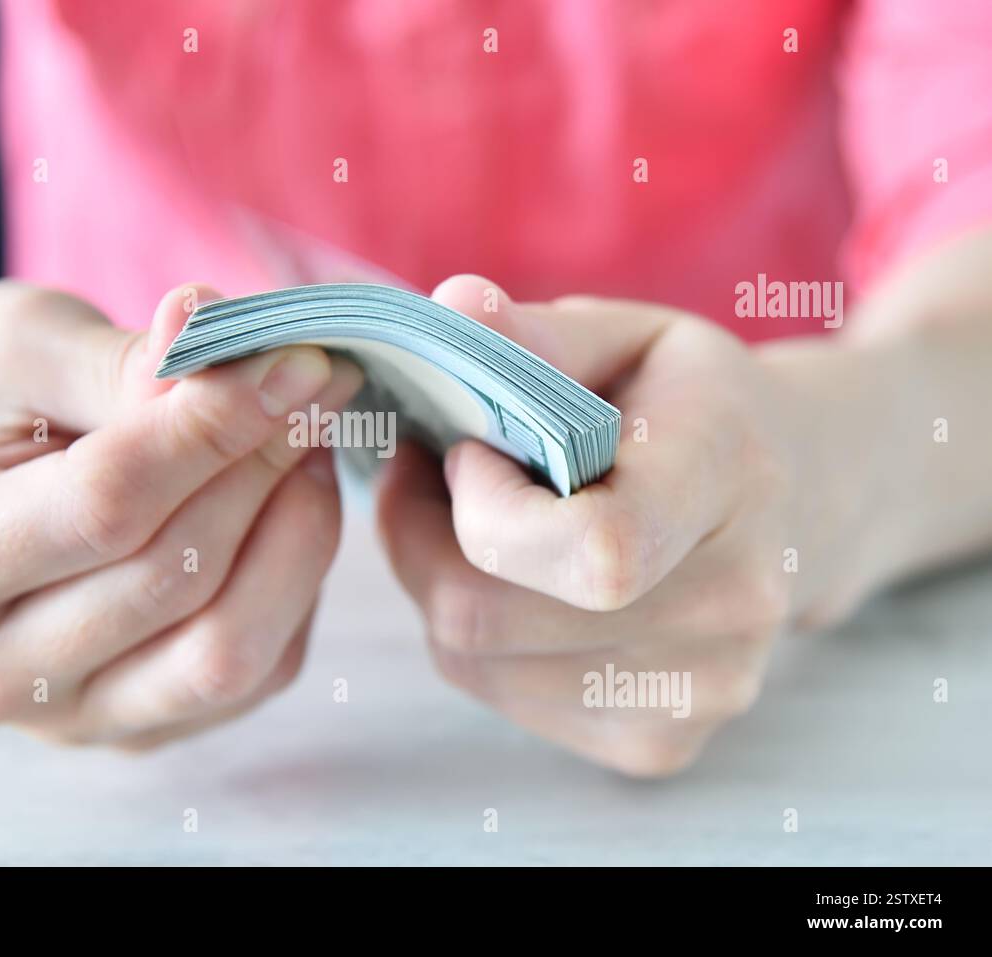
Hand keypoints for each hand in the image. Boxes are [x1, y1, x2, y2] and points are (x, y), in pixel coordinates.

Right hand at [0, 280, 360, 748]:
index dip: (213, 428)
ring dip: (296, 530)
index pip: (105, 507)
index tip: (293, 359)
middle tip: (311, 381)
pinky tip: (284, 500)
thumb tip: (231, 351)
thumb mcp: (8, 342)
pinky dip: (294, 578)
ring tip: (303, 437)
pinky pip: (259, 671)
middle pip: (176, 577)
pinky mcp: (138, 730)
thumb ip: (112, 357)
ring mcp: (66, 720)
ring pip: (230, 651)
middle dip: (262, 465)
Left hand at [377, 275, 856, 776]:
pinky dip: (476, 637)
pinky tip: (517, 582)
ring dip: (438, 583)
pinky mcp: (661, 743)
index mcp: (730, 478)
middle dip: (419, 538)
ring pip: (468, 660)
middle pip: (486, 617)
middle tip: (434, 475)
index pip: (593, 550)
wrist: (806, 499)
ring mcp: (702, 690)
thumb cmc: (695, 407)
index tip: (469, 453)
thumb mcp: (629, 338)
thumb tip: (451, 307)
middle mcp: (732, 604)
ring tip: (479, 521)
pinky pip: (497, 695)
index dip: (486, 510)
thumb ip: (538, 333)